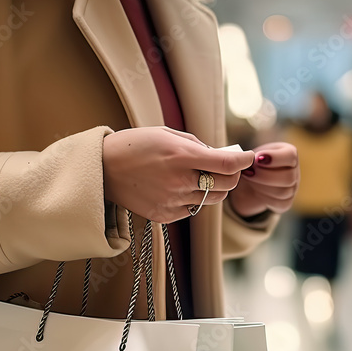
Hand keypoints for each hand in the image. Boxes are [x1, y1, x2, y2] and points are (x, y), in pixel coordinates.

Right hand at [103, 127, 254, 222]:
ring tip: (202, 175)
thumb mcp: (167, 134)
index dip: (244, 160)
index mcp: (182, 156)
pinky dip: (194, 199)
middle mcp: (180, 181)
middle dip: (233, 175)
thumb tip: (221, 155)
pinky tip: (180, 187)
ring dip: (214, 187)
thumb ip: (198, 145)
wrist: (102, 169)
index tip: (249, 156)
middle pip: (226, 185)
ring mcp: (173, 201)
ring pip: (212, 199)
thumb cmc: (135, 146)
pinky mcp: (165, 216)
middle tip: (228, 166)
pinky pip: (193, 209)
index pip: (228, 164)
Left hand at [228, 142, 298, 217]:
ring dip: (262, 186)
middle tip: (248, 171)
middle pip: (288, 177)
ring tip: (249, 179)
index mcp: (290, 154)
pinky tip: (255, 190)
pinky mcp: (286, 203)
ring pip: (283, 192)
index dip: (274, 158)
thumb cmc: (251, 163)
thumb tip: (250, 159)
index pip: (291, 156)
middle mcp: (294, 171)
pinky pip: (279, 204)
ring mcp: (292, 189)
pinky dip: (264, 198)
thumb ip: (253, 156)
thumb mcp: (252, 155)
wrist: (248, 180)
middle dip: (264, 175)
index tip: (257, 158)